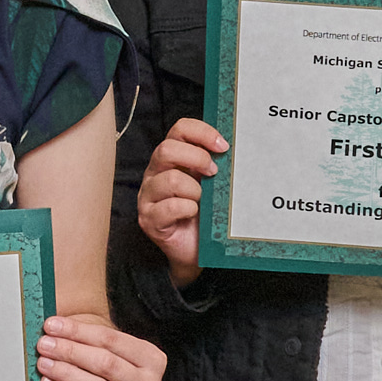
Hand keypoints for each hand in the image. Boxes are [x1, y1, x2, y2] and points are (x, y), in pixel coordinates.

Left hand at [36, 309, 164, 380]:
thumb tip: (53, 324)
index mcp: (153, 359)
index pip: (111, 340)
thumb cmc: (103, 368)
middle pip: (106, 364)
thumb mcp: (104, 349)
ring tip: (44, 363)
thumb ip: (84, 335)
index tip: (52, 325)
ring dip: (66, 374)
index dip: (78, 331)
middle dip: (70, 352)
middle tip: (45, 345)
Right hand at [134, 116, 225, 274]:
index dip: (201, 133)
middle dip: (197, 159)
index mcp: (171, 159)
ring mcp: (148, 196)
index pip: (179, 130)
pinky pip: (168, 208)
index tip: (223, 146)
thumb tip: (233, 149)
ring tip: (202, 201)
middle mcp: (155, 173)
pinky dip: (187, 210)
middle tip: (214, 173)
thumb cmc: (205, 215)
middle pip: (166, 149)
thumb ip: (215, 165)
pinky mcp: (148, 218)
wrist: (196, 250)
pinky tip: (194, 214)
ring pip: (169, 180)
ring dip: (194, 190)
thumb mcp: (212, 184)